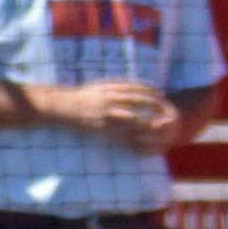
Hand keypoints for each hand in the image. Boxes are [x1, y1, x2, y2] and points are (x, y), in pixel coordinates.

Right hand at [43, 81, 175, 147]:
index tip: (162, 94)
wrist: (60, 106)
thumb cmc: (80, 97)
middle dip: (155, 106)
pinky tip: (142, 141)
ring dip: (148, 123)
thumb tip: (133, 88)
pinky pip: (121, 134)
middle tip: (167, 111)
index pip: (136, 87)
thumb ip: (116, 87)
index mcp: (109, 88)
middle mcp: (110, 99)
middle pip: (138, 101)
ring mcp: (106, 114)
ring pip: (133, 118)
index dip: (151, 91)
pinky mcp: (101, 128)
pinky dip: (133, 138)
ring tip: (159, 128)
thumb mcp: (99, 87)